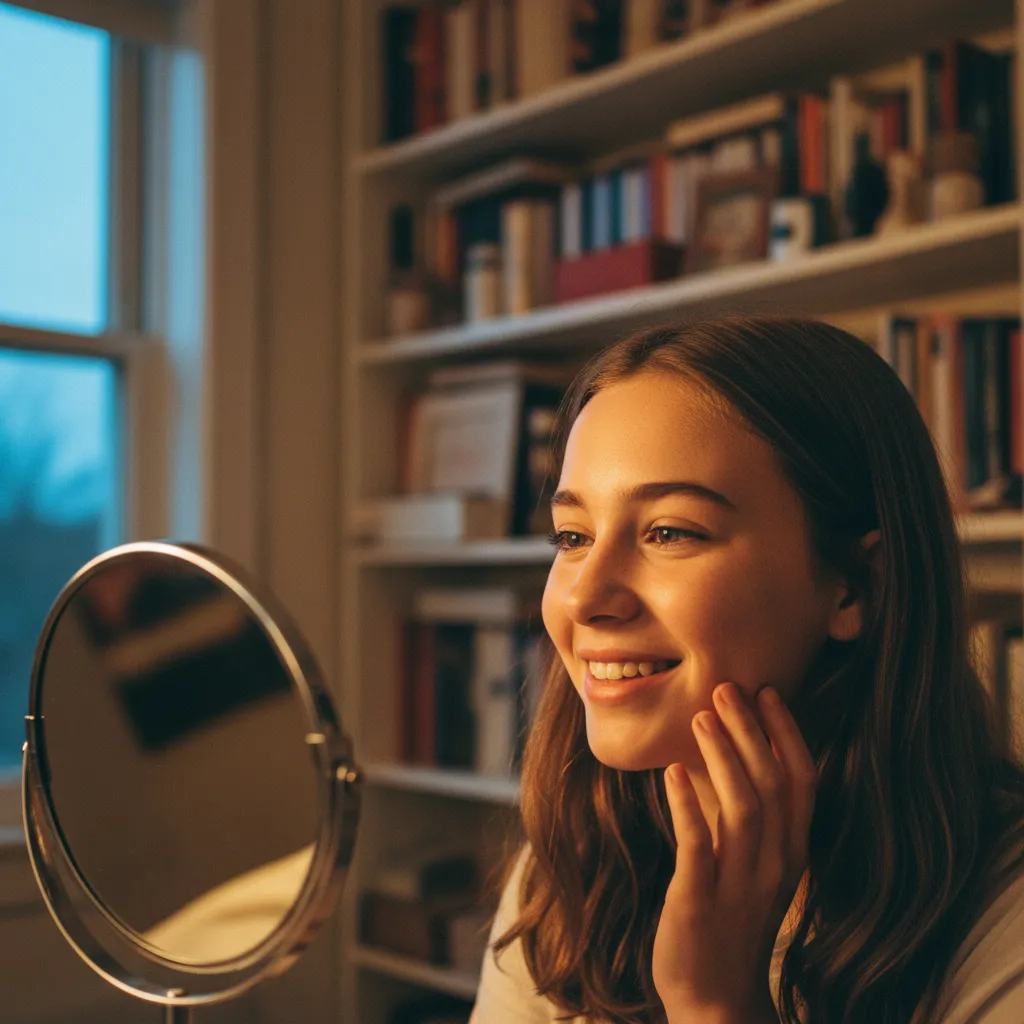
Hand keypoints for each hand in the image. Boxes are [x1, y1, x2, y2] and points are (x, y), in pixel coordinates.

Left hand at [651, 682, 816, 1022]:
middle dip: (751, 732)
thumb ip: (750, 818)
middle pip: (773, 785)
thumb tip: (731, 756)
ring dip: (722, 756)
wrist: (715, 999)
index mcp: (791, 852)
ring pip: (742, 808)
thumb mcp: (753, 866)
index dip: (787, 734)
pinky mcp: (699, 902)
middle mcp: (775, 865)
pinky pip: (697, 846)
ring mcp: (739, 885)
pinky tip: (671, 772)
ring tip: (700, 717)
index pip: (802, 782)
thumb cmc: (730, 919)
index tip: (768, 693)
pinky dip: (686, 805)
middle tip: (727, 689)